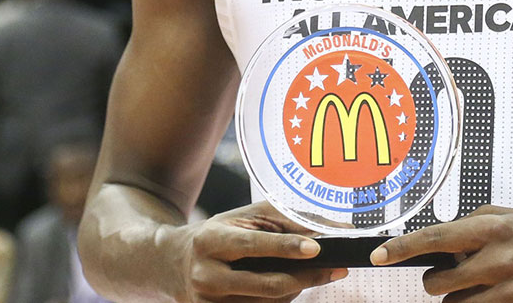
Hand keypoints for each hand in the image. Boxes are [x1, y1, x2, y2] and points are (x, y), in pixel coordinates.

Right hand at [174, 201, 345, 302]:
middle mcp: (206, 275)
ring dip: (297, 288)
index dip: (286, 247)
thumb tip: (328, 227)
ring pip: (268, 302)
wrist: (175, 263)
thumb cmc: (219, 234)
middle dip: (307, 277)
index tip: (316, 247)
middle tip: (337, 268)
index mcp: (210, 240)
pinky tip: (290, 285)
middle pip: (267, 284)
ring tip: (312, 272)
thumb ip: (283, 219)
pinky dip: (281, 300)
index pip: (253, 246)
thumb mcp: (244, 218)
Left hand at [372, 205, 512, 302]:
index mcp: (493, 226)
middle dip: (439, 282)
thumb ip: (476, 223)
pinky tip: (492, 297)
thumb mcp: (512, 216)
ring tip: (480, 287)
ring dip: (458, 299)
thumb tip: (443, 239)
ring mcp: (509, 285)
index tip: (378, 256)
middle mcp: (498, 255)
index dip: (402, 248)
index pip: (436, 237)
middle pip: (440, 281)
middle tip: (455, 275)